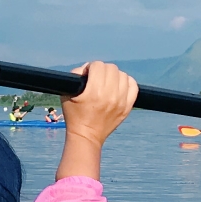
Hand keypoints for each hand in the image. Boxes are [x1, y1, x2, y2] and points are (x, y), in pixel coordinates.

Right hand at [56, 62, 137, 180]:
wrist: (87, 136)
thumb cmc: (74, 115)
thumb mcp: (66, 93)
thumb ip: (75, 75)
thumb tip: (87, 67)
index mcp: (93, 92)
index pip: (98, 66)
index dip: (91, 67)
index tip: (88, 74)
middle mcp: (109, 96)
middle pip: (111, 69)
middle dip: (102, 70)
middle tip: (97, 77)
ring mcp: (120, 102)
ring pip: (123, 75)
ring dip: (114, 76)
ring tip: (108, 82)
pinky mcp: (127, 107)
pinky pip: (133, 86)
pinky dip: (127, 82)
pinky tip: (119, 85)